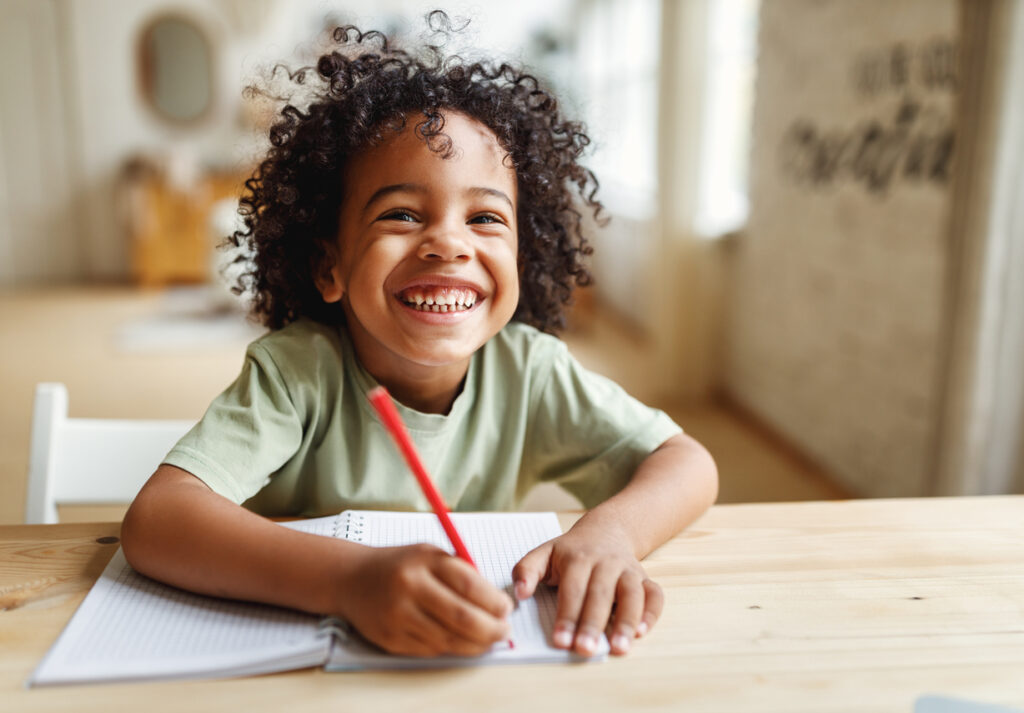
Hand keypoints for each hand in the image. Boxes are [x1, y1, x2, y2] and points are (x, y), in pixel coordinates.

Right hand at [337, 543, 512, 656]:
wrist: (352, 579)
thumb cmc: (400, 565)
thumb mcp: (430, 555)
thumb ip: (461, 572)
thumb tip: (496, 602)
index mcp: (423, 562)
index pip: (469, 584)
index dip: (493, 601)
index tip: (507, 608)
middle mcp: (409, 588)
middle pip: (461, 617)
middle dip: (491, 628)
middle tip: (504, 630)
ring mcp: (398, 616)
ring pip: (448, 639)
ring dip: (475, 644)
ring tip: (488, 639)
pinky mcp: (390, 639)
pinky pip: (430, 650)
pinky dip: (451, 648)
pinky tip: (461, 642)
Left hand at [511, 520, 662, 656]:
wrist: (606, 530)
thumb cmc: (571, 550)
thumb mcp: (544, 552)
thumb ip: (526, 570)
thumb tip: (519, 594)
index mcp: (577, 558)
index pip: (572, 590)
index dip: (567, 616)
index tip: (560, 640)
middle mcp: (605, 563)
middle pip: (600, 594)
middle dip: (593, 624)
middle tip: (585, 649)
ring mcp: (627, 570)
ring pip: (631, 594)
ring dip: (626, 621)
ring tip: (619, 648)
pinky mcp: (644, 579)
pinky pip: (655, 595)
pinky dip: (651, 613)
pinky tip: (641, 632)